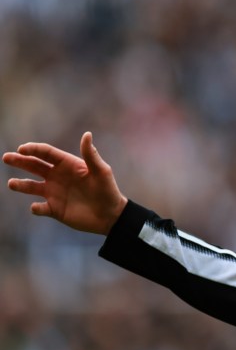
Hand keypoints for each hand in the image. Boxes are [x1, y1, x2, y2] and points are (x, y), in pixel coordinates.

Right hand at [3, 132, 127, 234]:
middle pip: (34, 166)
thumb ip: (91, 155)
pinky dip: (36, 208)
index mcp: (67, 165)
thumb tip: (87, 134)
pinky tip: (36, 207)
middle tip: (7, 157)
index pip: (46, 153)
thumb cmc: (108, 190)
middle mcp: (57, 177)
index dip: (33, 149)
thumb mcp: (101, 172)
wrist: (111, 215)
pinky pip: (40, 208)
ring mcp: (54, 193)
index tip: (22, 149)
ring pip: (31, 186)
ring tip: (12, 184)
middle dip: (20, 161)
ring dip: (20, 184)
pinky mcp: (54, 209)